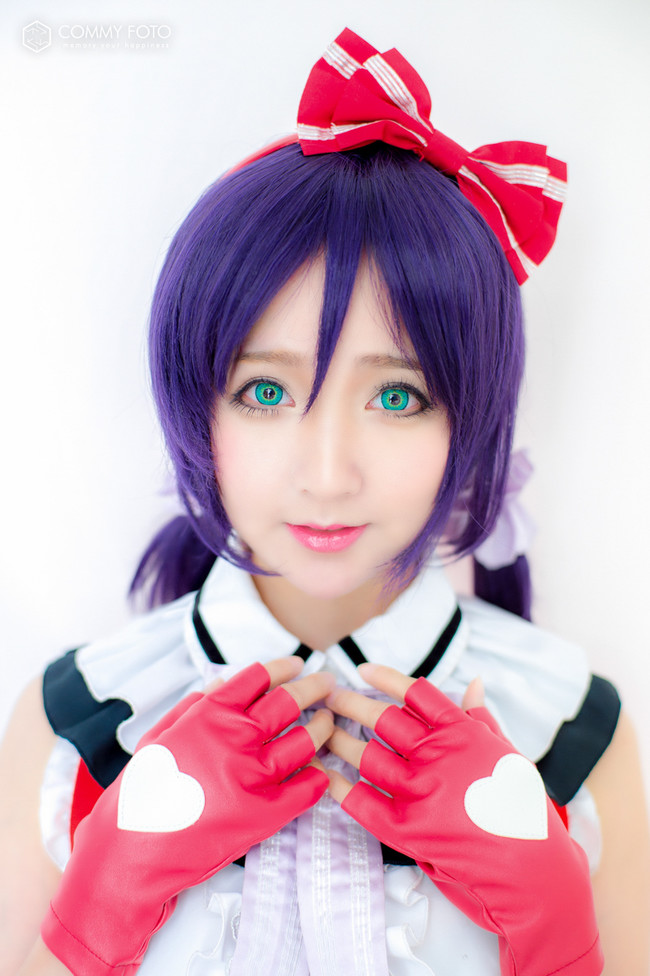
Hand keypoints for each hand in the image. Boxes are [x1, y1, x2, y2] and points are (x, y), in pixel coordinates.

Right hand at [42, 658, 333, 975]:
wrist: (132, 851)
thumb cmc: (143, 790)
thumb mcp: (162, 733)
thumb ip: (198, 703)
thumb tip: (230, 679)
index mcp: (210, 713)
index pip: (260, 676)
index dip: (285, 667)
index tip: (299, 664)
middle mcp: (235, 738)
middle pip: (291, 701)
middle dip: (316, 687)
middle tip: (329, 684)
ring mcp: (253, 776)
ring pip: (306, 740)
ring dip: (323, 727)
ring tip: (329, 722)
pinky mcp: (265, 814)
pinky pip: (308, 787)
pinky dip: (318, 775)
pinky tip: (320, 769)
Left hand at [326, 664, 602, 975]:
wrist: (533, 875)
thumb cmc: (525, 813)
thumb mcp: (508, 756)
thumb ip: (482, 719)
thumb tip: (474, 681)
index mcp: (463, 732)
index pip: (415, 693)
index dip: (385, 677)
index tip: (362, 670)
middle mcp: (438, 755)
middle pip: (382, 719)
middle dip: (350, 704)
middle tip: (329, 697)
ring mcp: (420, 791)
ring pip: (367, 755)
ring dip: (339, 741)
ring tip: (322, 732)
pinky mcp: (406, 829)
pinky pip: (361, 800)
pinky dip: (339, 785)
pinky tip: (324, 774)